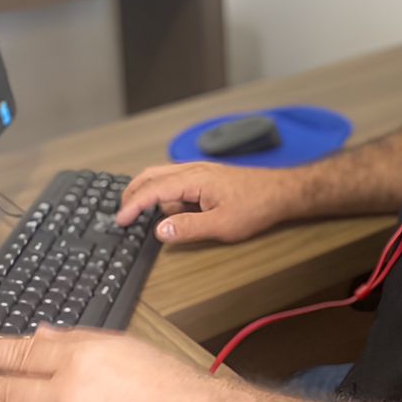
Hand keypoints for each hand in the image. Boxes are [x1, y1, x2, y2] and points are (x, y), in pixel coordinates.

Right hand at [113, 161, 298, 244]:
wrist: (281, 192)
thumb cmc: (256, 206)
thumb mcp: (221, 225)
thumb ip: (188, 228)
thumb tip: (159, 231)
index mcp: (193, 179)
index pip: (152, 190)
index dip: (133, 206)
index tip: (120, 220)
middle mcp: (193, 170)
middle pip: (151, 176)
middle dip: (133, 194)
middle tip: (123, 214)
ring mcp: (200, 171)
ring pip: (163, 178)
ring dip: (149, 194)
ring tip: (143, 215)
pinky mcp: (206, 178)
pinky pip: (176, 182)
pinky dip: (164, 194)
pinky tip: (171, 211)